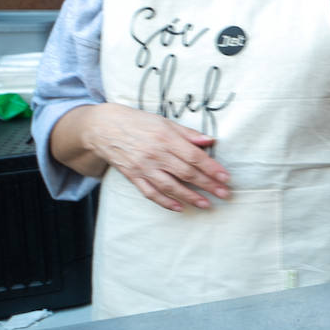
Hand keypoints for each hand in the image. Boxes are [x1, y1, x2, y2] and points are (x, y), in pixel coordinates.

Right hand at [58, 103, 230, 211]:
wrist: (103, 128)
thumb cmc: (138, 122)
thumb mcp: (165, 122)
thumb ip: (187, 133)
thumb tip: (210, 141)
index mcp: (166, 138)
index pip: (194, 156)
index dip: (211, 168)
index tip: (226, 177)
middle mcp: (156, 154)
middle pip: (186, 173)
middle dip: (207, 185)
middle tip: (224, 194)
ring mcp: (143, 167)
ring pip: (170, 186)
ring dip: (190, 197)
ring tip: (206, 204)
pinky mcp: (133, 176)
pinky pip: (150, 192)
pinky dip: (165, 202)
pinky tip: (179, 208)